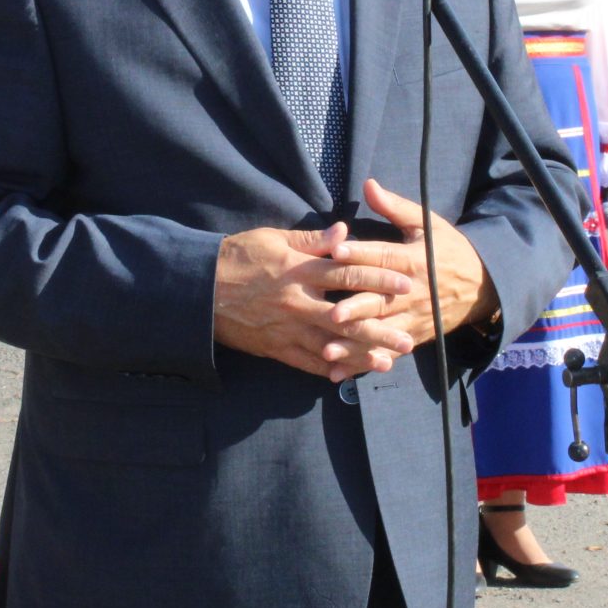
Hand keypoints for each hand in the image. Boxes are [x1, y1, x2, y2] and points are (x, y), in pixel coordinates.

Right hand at [213, 222, 417, 382]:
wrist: (199, 288)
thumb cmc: (238, 257)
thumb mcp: (273, 239)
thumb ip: (311, 239)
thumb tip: (344, 231)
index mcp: (300, 271)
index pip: (349, 273)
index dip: (380, 278)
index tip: (407, 283)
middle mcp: (298, 302)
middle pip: (347, 318)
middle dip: (380, 329)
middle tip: (407, 338)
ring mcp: (287, 328)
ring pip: (331, 346)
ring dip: (360, 356)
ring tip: (387, 363)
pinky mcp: (275, 347)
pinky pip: (306, 362)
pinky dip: (328, 370)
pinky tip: (348, 376)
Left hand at [325, 179, 499, 350]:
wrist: (483, 285)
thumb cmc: (449, 249)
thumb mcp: (428, 224)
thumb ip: (396, 207)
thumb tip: (368, 184)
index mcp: (414, 260)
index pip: (384, 256)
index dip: (361, 252)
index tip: (336, 251)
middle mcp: (412, 292)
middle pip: (381, 300)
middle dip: (355, 308)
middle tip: (331, 314)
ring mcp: (413, 318)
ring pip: (381, 332)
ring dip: (354, 343)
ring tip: (327, 350)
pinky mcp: (413, 337)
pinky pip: (387, 352)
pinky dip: (364, 364)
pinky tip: (340, 373)